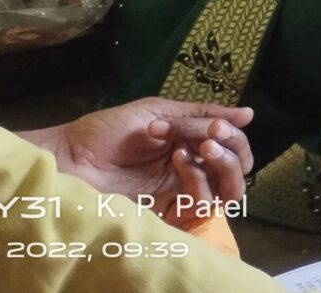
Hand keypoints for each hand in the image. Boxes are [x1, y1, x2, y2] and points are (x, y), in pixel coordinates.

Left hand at [21, 100, 253, 228]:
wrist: (71, 157)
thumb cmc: (107, 131)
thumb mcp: (158, 111)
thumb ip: (202, 114)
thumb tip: (249, 114)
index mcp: (191, 142)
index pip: (234, 145)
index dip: (234, 136)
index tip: (216, 126)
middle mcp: (192, 166)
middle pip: (238, 168)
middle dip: (233, 151)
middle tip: (211, 139)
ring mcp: (181, 189)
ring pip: (228, 190)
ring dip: (220, 166)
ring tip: (197, 150)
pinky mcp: (168, 208)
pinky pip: (202, 202)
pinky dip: (198, 180)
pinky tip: (178, 161)